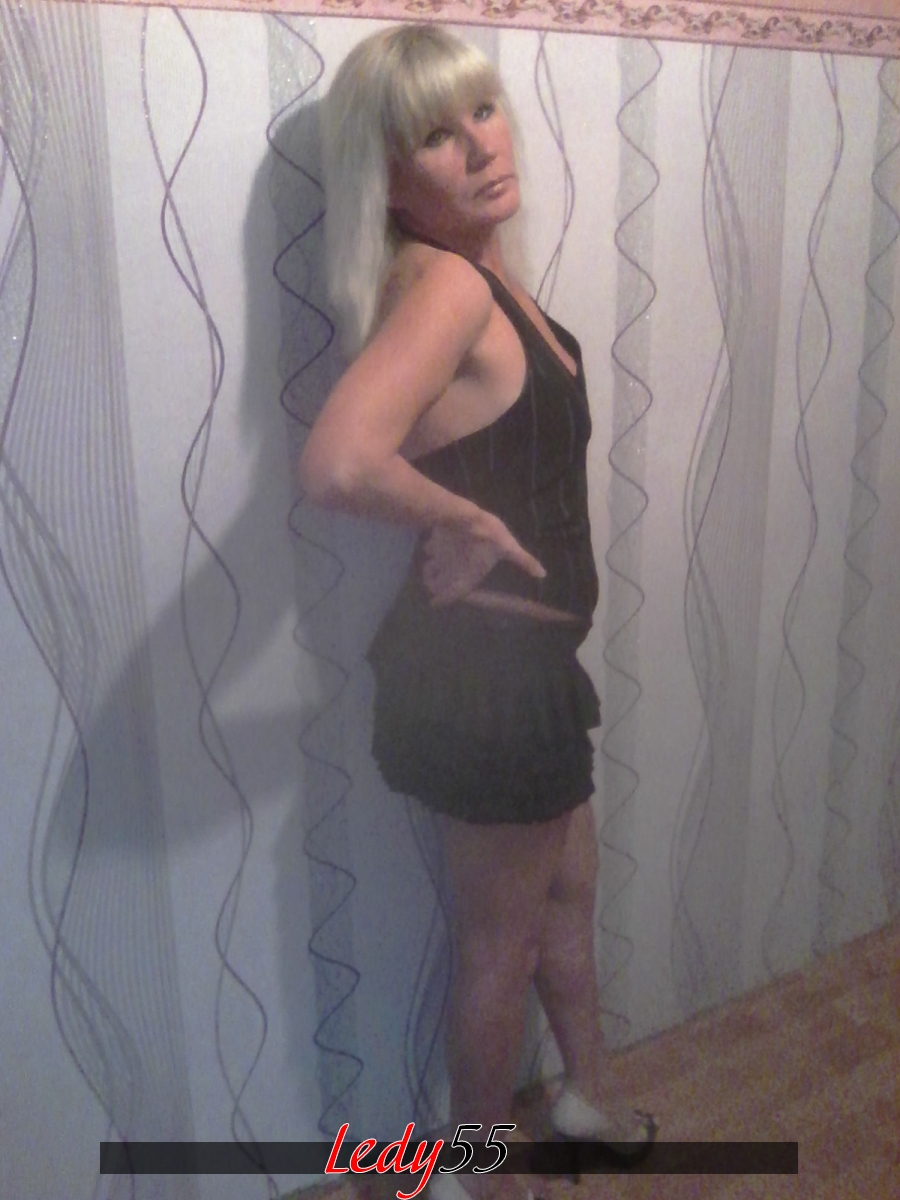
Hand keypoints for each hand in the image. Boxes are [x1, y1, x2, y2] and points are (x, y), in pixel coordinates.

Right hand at [421, 518, 543, 605]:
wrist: (463, 517)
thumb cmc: (489, 537)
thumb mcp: (509, 548)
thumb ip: (523, 561)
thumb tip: (542, 574)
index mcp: (466, 577)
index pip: (450, 595)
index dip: (442, 600)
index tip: (435, 603)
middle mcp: (449, 570)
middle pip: (434, 583)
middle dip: (433, 586)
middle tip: (433, 587)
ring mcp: (439, 556)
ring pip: (428, 568)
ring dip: (429, 570)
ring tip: (430, 569)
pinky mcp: (434, 541)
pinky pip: (427, 549)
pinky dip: (429, 551)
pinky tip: (432, 547)